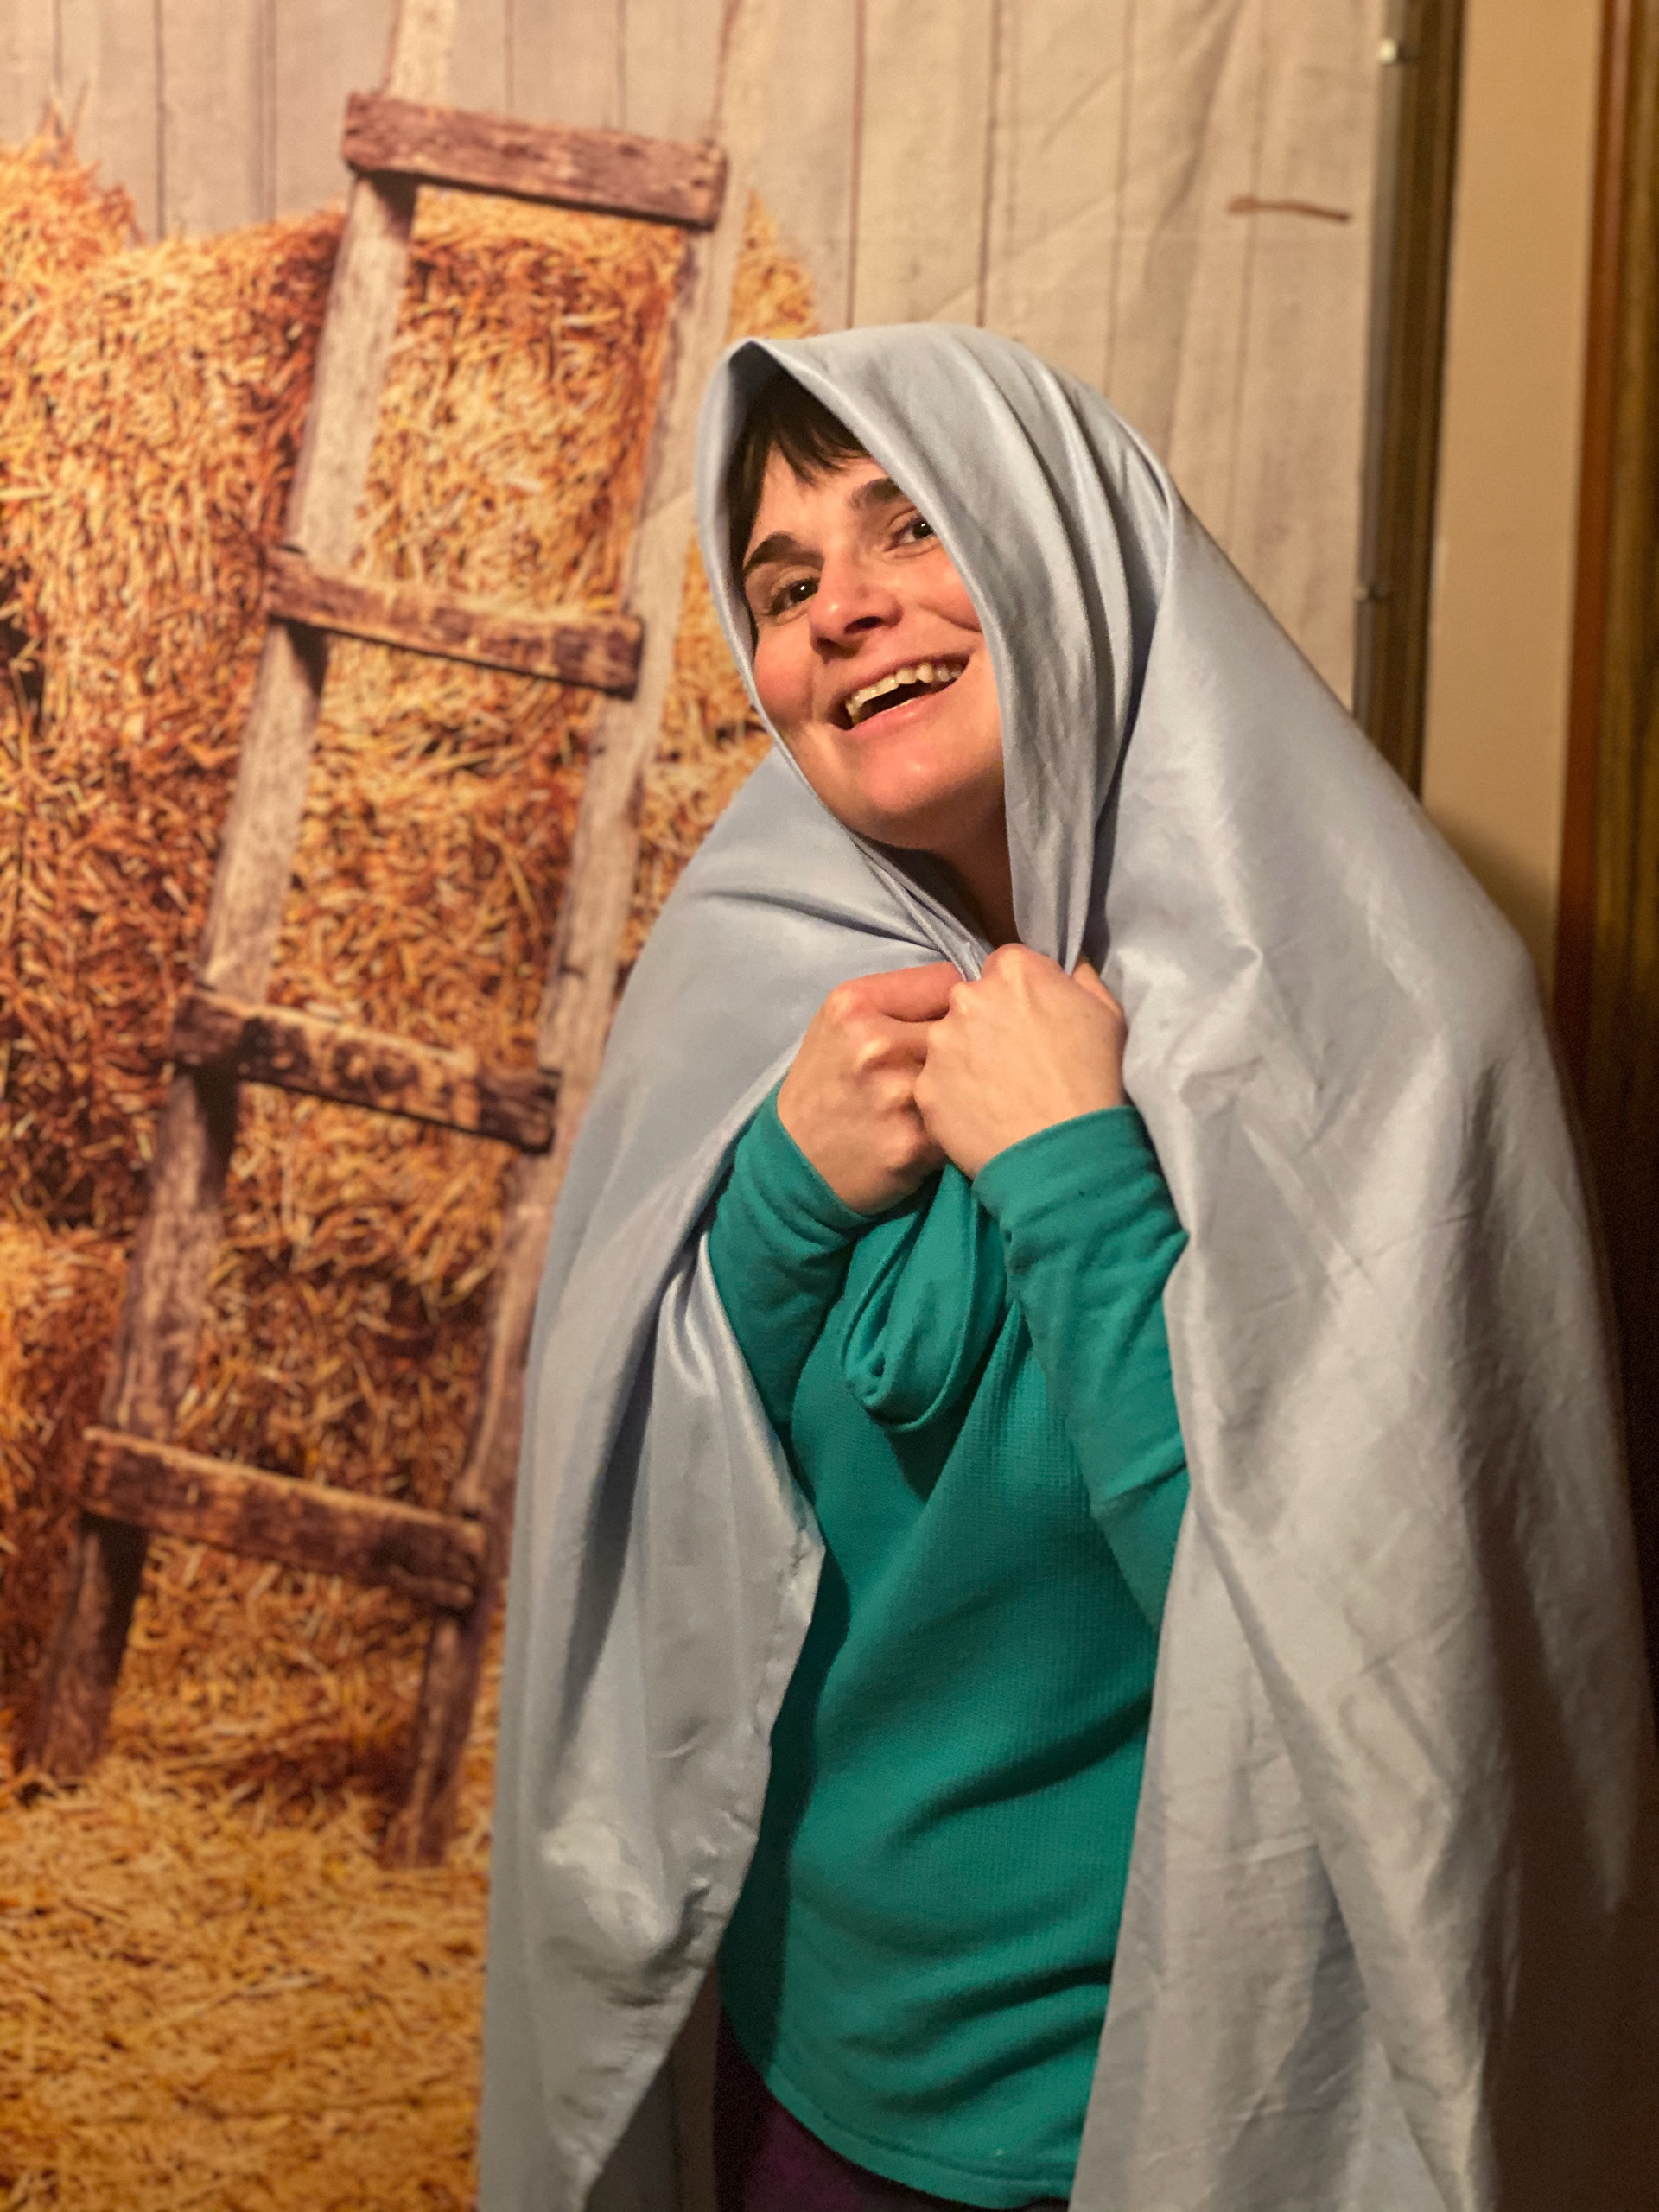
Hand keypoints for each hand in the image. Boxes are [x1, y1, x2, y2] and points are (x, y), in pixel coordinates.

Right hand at [777, 963, 958, 1212]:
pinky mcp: (915, 1143)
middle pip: (963, 1027)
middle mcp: (876, 1045)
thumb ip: (895, 1000)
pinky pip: (964, 1120)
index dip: (948, 1003)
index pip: (946, 981)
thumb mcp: (838, 1023)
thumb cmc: (824, 1086)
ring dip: (962, 1087)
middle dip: (959, 1045)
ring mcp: (897, 1095)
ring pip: (968, 1074)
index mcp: (855, 1006)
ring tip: (940, 1098)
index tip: (940, 1024)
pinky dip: (957, 1126)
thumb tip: (965, 991)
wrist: (795, 1162)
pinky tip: (934, 1129)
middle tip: (939, 1066)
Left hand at [914, 947, 1126, 1179]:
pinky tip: (982, 1115)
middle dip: (987, 1022)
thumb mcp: (1107, 1014)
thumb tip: (1067, 963)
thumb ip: (1079, 977)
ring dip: (965, 1059)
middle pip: (970, 1001)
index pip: (1003, 966)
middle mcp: (967, 998)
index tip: (1030, 1022)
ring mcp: (941, 1044)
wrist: (1066, 1153)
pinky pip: (937, 1084)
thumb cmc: (1096, 1080)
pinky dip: (954, 1096)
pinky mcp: (926, 1087)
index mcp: (1013, 971)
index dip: (1018, 995)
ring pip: (947, 1042)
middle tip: (1013, 1060)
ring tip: (997, 1092)